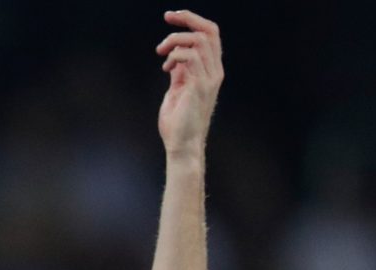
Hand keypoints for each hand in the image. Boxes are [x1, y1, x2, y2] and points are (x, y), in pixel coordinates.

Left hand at [155, 10, 223, 158]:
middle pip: (210, 31)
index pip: (210, 35)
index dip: (193, 21)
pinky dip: (175, 55)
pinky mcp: (200, 87)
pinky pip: (190, 57)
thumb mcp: (178, 90)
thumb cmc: (177, 123)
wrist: (181, 145)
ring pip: (199, 41)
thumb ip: (180, 72)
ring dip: (175, 40)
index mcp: (211, 71)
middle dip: (187, 19)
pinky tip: (166, 67)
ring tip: (161, 53)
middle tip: (167, 18)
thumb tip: (175, 56)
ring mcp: (209, 79)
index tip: (172, 17)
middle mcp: (214, 72)